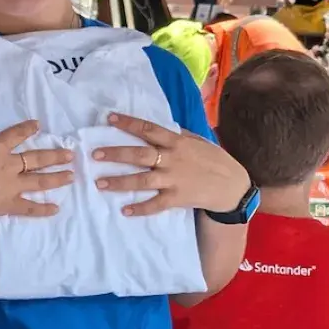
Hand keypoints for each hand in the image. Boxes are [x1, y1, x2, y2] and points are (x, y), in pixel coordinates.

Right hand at [0, 120, 74, 222]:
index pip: (16, 134)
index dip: (28, 128)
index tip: (38, 125)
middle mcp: (10, 165)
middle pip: (38, 158)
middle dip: (56, 156)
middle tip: (70, 155)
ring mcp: (12, 186)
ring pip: (40, 181)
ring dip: (57, 178)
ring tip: (71, 176)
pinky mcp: (9, 204)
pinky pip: (29, 207)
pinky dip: (43, 209)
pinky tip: (56, 209)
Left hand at [92, 113, 250, 216]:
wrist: (233, 186)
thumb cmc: (213, 160)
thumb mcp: (198, 141)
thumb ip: (177, 135)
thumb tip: (156, 129)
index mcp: (177, 142)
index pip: (148, 129)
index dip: (128, 123)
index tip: (109, 118)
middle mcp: (172, 159)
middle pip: (140, 155)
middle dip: (116, 154)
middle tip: (94, 154)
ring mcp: (174, 180)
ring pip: (142, 181)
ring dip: (119, 182)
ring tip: (99, 183)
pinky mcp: (177, 198)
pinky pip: (156, 204)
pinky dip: (140, 208)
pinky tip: (124, 210)